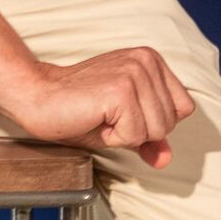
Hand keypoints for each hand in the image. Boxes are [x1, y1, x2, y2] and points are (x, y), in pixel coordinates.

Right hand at [0, 48, 196, 170]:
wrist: (37, 97)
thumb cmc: (75, 108)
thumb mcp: (121, 124)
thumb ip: (149, 138)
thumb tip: (166, 159)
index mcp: (152, 61)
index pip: (183, 107)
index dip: (154, 123)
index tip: (124, 115)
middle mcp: (147, 61)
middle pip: (171, 121)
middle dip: (139, 131)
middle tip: (107, 117)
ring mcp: (135, 73)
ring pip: (156, 130)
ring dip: (125, 135)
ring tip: (101, 117)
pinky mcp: (121, 90)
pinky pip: (135, 135)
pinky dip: (114, 138)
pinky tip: (95, 119)